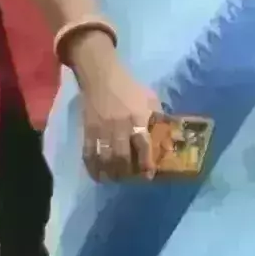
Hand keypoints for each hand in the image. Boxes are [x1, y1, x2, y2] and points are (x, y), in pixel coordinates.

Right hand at [76, 56, 164, 181]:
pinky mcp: (87, 130)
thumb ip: (157, 116)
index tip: (149, 176)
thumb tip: (167, 134)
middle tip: (130, 179)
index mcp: (137, 117)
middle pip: (122, 156)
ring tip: (114, 179)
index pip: (143, 144)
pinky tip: (97, 175)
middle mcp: (120, 126)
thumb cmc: (129, 87)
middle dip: (126, 172)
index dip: (146, 163)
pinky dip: (92, 167)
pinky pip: (88, 153)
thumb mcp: (149, 98)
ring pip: (104, 158)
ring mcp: (101, 129)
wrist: (101, 76)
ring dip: (110, 172)